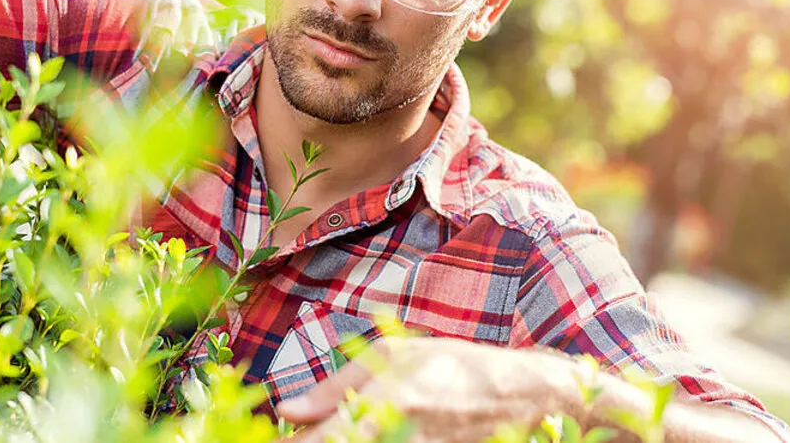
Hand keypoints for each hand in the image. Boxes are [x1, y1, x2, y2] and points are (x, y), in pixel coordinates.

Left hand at [276, 337, 588, 442]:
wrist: (522, 397)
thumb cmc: (453, 366)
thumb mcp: (394, 355)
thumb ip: (337, 385)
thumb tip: (288, 409)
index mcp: (385, 403)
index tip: (266, 439)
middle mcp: (399, 439)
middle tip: (302, 437)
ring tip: (335, 433)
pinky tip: (366, 435)